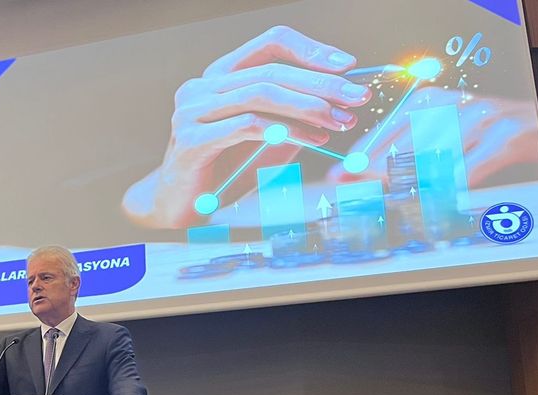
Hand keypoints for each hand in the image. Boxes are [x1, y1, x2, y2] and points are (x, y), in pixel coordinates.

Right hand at [123, 25, 370, 228]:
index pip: (269, 43)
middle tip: (357, 98)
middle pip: (271, 71)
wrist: (181, 207)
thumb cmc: (225, 171)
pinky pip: (247, 126)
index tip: (348, 67)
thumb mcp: (268, 137)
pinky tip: (311, 140)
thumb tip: (341, 100)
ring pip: (260, 93)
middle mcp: (201, 87)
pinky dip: (285, 130)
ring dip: (307, 106)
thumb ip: (294, 115)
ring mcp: (192, 111)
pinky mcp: (191, 140)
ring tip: (338, 122)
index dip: (311, 50)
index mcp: (219, 76)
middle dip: (322, 84)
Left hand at [326, 87, 537, 186]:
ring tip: (399, 204)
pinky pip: (466, 172)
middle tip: (360, 198)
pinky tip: (438, 202)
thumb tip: (349, 173)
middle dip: (378, 177)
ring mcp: (479, 119)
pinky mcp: (504, 138)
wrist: (531, 126)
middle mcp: (450, 105)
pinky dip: (449, 190)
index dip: (358, 160)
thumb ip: (396, 151)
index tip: (337, 179)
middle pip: (402, 149)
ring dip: (413, 188)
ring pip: (432, 163)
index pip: (383, 133)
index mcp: (426, 100)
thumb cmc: (474, 135)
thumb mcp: (434, 133)